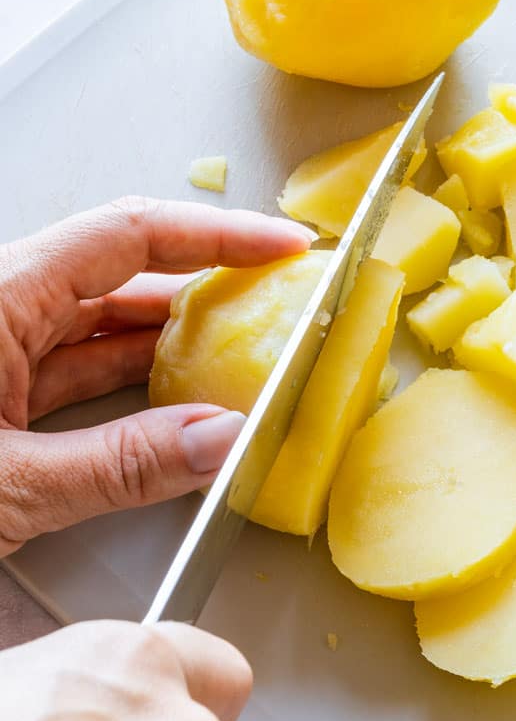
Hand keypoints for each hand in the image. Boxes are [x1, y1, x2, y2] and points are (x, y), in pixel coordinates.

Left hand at [0, 195, 311, 556]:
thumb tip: (224, 439)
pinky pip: (68, 371)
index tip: (284, 248)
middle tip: (278, 305)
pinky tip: (177, 407)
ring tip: (240, 360)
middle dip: (204, 289)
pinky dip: (127, 387)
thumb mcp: (9, 486)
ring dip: (169, 346)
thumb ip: (120, 464)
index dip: (216, 234)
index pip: (127, 234)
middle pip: (117, 275)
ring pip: (94, 327)